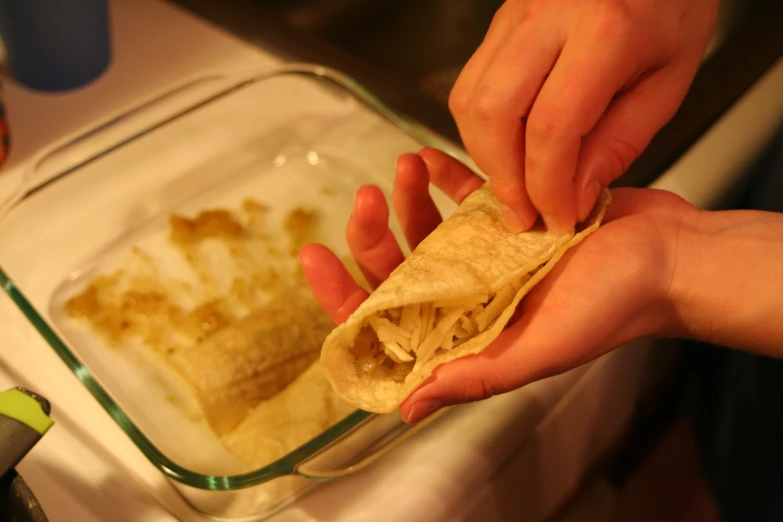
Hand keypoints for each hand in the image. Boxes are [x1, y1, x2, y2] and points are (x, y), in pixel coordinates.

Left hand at [301, 149, 695, 422]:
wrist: (669, 256)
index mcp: (469, 332)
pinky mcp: (510, 218)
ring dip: (406, 199)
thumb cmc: (615, 307)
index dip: (345, 295)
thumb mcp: (541, 349)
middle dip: (372, 235)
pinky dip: (443, 177)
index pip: (388, 322)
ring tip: (403, 168)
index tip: (316, 256)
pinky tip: (429, 159)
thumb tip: (407, 406)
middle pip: (399, 269)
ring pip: (425, 229)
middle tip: (365, 199)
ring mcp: (487, 255)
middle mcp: (471, 296)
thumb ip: (474, 375)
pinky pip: (464, 195)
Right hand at [449, 0, 717, 231]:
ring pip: (469, 99)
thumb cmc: (672, 7)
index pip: (551, 128)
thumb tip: (572, 196)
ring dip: (485, 154)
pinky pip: (470, 83)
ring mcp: (515, 14)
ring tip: (515, 184)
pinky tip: (508, 146)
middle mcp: (548, 15)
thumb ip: (617, 143)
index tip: (557, 217)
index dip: (547, 186)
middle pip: (494, 114)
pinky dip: (482, 127)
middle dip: (503, 177)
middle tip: (524, 212)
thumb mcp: (667, 81)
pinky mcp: (499, 21)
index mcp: (604, 29)